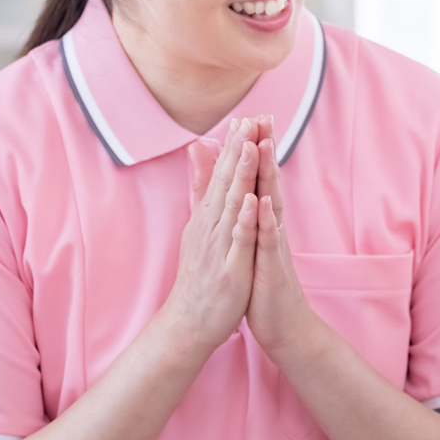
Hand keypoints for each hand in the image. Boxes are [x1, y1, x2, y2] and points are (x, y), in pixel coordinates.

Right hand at [161, 117, 261, 349]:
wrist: (187, 323)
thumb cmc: (199, 276)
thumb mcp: (198, 228)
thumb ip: (200, 189)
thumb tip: (197, 154)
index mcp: (207, 218)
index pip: (221, 176)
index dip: (234, 147)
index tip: (245, 117)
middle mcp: (211, 227)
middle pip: (226, 183)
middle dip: (239, 150)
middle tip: (249, 118)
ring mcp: (219, 247)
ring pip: (232, 204)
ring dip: (242, 175)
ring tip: (250, 146)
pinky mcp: (230, 269)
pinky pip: (238, 240)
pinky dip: (245, 219)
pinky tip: (252, 200)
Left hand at [245, 122, 319, 358]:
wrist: (284, 324)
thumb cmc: (263, 284)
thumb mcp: (250, 244)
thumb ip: (247, 216)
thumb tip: (242, 192)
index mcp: (263, 221)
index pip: (258, 178)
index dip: (255, 149)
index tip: (251, 116)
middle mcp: (272, 227)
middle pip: (269, 181)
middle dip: (266, 149)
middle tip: (265, 116)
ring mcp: (274, 245)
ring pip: (272, 203)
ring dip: (268, 176)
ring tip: (265, 146)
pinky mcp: (273, 266)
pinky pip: (270, 240)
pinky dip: (266, 221)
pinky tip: (262, 202)